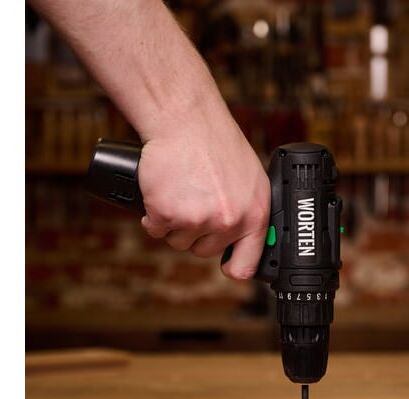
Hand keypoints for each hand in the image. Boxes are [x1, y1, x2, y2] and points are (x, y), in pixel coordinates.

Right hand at [138, 105, 269, 279]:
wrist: (187, 121)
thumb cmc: (217, 145)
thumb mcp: (251, 180)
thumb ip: (249, 212)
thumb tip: (244, 240)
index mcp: (255, 215)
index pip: (246, 265)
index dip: (233, 267)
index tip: (226, 264)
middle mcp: (229, 222)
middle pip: (204, 251)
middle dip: (196, 232)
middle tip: (195, 200)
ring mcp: (198, 220)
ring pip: (178, 242)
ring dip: (174, 223)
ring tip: (182, 190)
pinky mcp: (167, 214)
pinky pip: (155, 230)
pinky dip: (153, 214)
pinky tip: (164, 190)